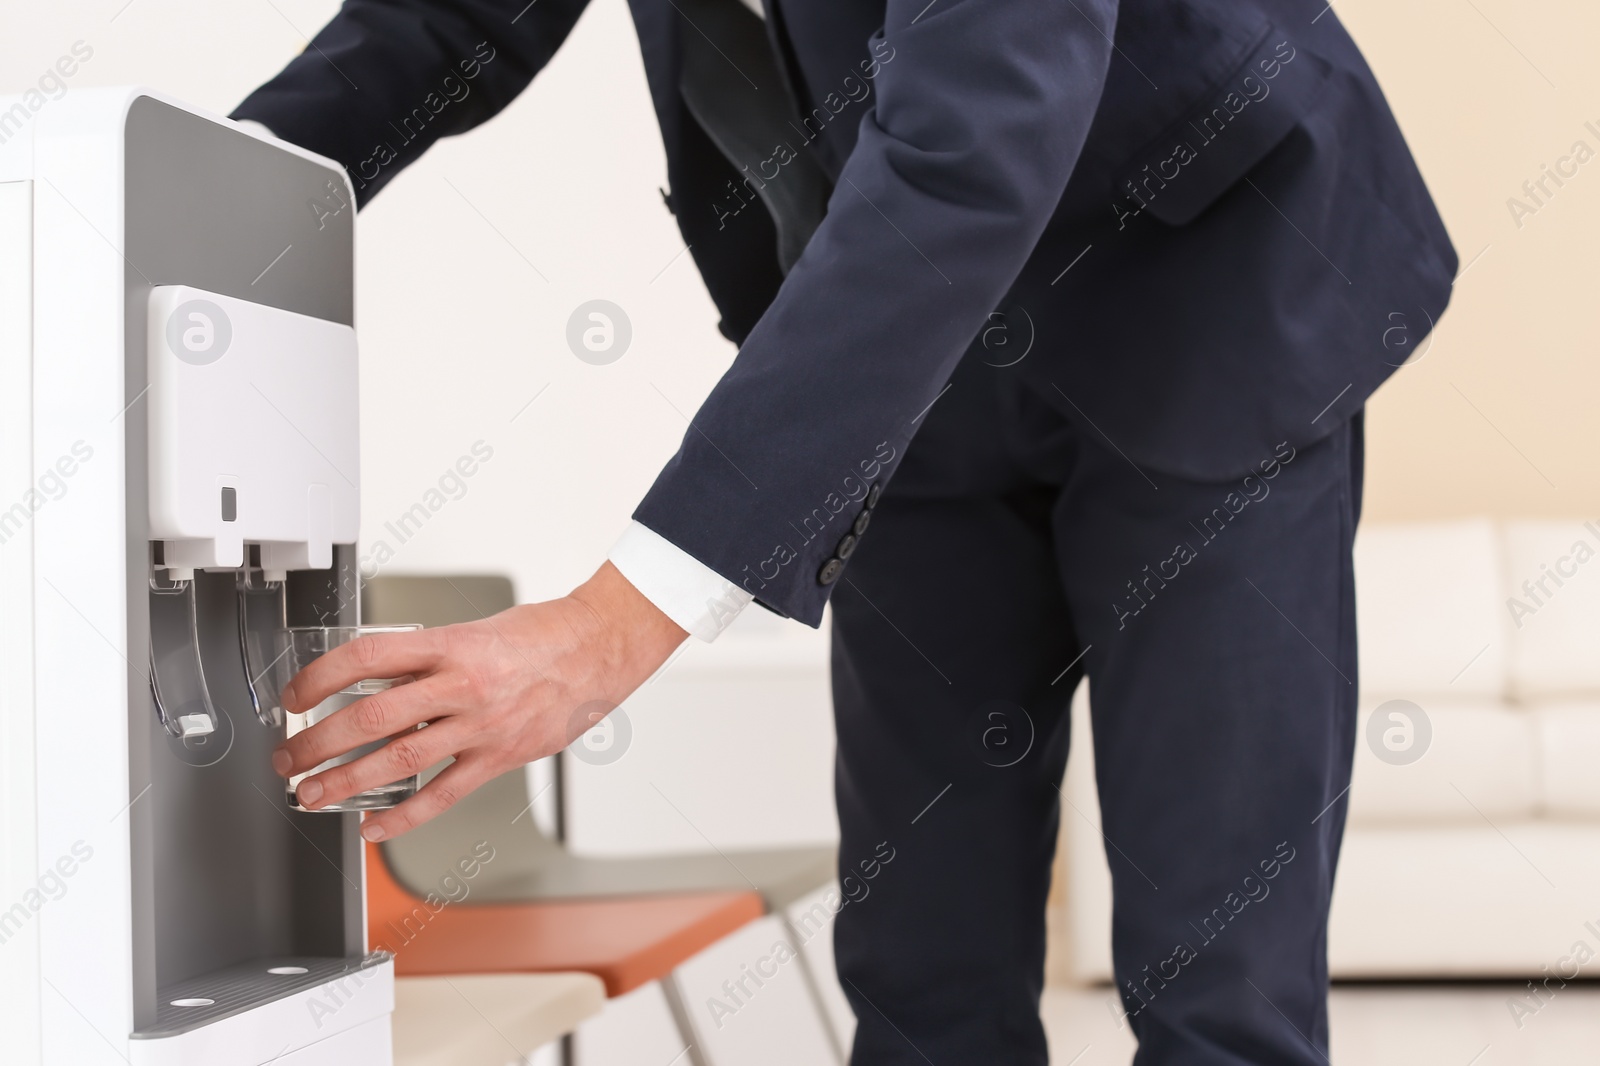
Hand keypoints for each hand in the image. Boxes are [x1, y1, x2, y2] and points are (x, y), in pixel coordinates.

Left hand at [271, 562, 687, 839]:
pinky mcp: (501, 757)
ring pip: (400, 760)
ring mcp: (482, 724)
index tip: (295, 695)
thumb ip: (429, 658)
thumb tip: (375, 681)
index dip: (320, 678)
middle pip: (372, 716)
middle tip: (289, 758)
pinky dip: (404, 817)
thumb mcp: (475, 630)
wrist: (601, 647)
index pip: (367, 657)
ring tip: (312, 794)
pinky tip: (374, 827)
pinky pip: (444, 794)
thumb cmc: (543, 635)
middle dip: (318, 742)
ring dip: (346, 781)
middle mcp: (463, 684)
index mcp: (451, 644)